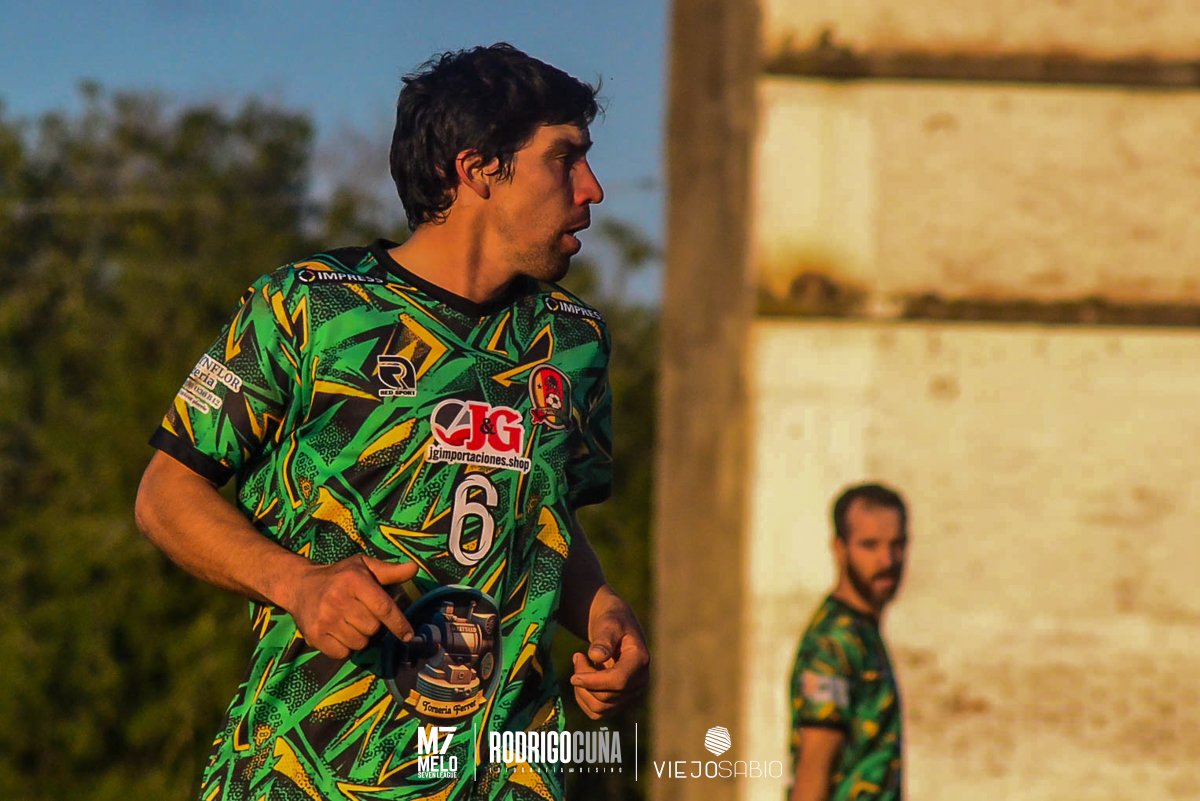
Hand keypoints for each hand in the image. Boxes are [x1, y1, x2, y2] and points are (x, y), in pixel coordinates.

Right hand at [281, 555, 417, 659]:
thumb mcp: (364, 566)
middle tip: (361, 613)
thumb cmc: (340, 576)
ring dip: (360, 637)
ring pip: (359, 643)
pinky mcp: (314, 635)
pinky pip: (343, 653)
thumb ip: (390, 571)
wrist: (300, 586)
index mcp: (354, 580)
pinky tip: (338, 632)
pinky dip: (345, 647)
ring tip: (349, 622)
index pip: (383, 607)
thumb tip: (414, 568)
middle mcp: (338, 599)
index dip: (398, 623)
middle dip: (373, 625)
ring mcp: (325, 619)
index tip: (408, 635)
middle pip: (373, 628)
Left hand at [569, 586, 649, 718]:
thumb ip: (604, 638)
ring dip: (582, 690)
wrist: (614, 626)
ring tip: (580, 665)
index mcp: (640, 660)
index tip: (572, 676)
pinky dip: (584, 698)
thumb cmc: (611, 620)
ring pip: (600, 708)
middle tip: (577, 656)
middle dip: (585, 679)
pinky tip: (582, 679)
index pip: (619, 681)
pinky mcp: (619, 700)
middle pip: (606, 696)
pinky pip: (597, 712)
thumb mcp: (608, 623)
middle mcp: (640, 681)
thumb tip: (597, 656)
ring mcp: (630, 693)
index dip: (594, 681)